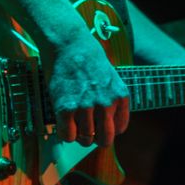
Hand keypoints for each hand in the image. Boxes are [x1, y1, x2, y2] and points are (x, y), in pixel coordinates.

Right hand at [48, 33, 129, 147]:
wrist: (70, 45)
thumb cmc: (89, 60)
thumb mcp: (111, 79)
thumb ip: (112, 101)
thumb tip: (104, 124)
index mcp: (120, 96)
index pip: (119, 129)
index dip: (108, 131)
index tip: (100, 128)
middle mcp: (106, 104)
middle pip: (104, 140)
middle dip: (96, 139)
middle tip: (88, 133)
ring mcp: (86, 107)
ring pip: (85, 139)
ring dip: (78, 135)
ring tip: (74, 123)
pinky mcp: (66, 108)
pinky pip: (67, 135)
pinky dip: (65, 134)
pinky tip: (64, 124)